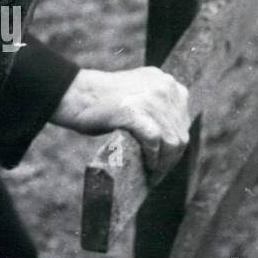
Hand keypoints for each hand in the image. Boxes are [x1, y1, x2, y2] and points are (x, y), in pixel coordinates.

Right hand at [50, 67, 190, 177]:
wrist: (75, 94)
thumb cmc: (102, 101)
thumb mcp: (139, 93)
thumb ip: (157, 107)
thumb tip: (174, 140)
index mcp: (166, 82)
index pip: (182, 121)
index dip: (175, 146)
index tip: (165, 160)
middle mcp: (164, 87)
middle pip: (179, 134)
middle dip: (171, 159)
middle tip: (158, 174)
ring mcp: (151, 98)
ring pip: (171, 141)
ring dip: (163, 164)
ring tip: (152, 176)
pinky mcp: (135, 111)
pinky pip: (154, 141)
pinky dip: (153, 158)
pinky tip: (147, 168)